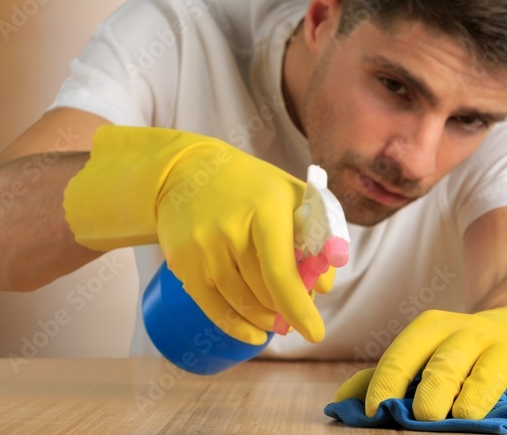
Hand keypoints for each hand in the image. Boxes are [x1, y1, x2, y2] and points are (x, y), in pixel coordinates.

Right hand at [63, 125, 321, 344]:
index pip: (281, 272)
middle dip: (286, 310)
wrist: (185, 172)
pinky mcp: (183, 263)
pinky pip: (212, 307)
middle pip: (263, 292)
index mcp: (265, 210)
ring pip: (241, 303)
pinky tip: (253, 334)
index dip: (299, 308)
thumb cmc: (250, 186)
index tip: (315, 333)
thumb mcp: (290, 195)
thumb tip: (323, 286)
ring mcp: (203, 248)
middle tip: (296, 314)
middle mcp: (231, 229)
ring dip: (264, 320)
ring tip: (277, 322)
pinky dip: (236, 326)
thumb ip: (315, 235)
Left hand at [335, 304, 506, 424]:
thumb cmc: (468, 349)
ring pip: (493, 369)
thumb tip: (342, 402)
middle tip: (423, 416)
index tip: (374, 411)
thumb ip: (389, 375)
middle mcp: (472, 335)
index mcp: (436, 330)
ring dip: (479, 393)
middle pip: (448, 359)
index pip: (406, 351)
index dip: (387, 380)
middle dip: (434, 386)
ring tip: (466, 416)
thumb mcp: (429, 351)